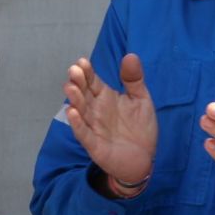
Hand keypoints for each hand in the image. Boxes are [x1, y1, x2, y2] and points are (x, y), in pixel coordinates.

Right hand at [63, 54, 156, 181]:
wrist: (144, 159)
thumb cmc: (140, 129)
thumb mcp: (141, 99)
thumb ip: (134, 79)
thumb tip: (130, 55)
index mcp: (105, 98)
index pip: (92, 82)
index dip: (87, 72)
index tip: (82, 61)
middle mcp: (96, 111)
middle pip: (83, 94)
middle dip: (78, 83)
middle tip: (74, 71)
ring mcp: (94, 128)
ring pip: (81, 112)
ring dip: (74, 100)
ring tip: (70, 88)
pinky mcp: (95, 146)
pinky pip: (84, 134)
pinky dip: (77, 124)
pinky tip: (72, 113)